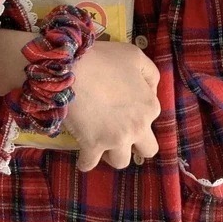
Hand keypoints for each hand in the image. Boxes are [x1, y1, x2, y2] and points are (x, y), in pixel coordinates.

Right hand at [65, 40, 161, 171]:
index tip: (123, 111)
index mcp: (150, 107)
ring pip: (121, 162)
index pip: (152, 121)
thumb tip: (151, 91)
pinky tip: (83, 157)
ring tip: (101, 143)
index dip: (138, 116)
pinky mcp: (92, 146)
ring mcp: (116, 139)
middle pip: (147, 150)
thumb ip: (150, 74)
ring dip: (112, 154)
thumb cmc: (102, 58)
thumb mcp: (135, 57)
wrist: (70, 67)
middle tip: (120, 135)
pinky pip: (89, 164)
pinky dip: (85, 162)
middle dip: (135, 146)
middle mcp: (138, 127)